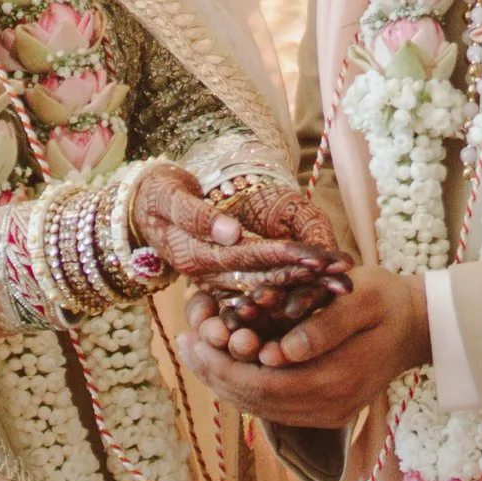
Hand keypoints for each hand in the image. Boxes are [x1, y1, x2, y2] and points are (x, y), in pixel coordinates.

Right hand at [130, 163, 336, 295]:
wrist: (138, 210)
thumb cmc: (155, 194)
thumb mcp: (168, 197)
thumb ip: (198, 216)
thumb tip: (231, 234)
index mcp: (195, 256)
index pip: (246, 258)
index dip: (282, 257)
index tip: (317, 258)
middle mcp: (208, 275)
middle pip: (263, 278)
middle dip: (305, 278)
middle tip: (343, 278)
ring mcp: (217, 280)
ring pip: (266, 285)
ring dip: (304, 285)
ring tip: (341, 283)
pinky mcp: (224, 279)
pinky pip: (261, 286)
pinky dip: (290, 286)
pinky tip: (320, 285)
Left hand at [181, 265, 431, 427]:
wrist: (418, 328)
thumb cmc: (387, 302)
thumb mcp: (362, 298)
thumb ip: (325, 326)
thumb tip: (284, 351)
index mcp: (337, 380)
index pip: (264, 383)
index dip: (224, 364)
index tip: (195, 337)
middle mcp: (328, 408)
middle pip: (255, 400)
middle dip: (214, 372)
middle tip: (183, 342)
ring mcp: (326, 415)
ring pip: (260, 407)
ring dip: (223, 381)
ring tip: (193, 350)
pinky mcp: (324, 413)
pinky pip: (273, 406)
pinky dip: (243, 386)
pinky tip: (222, 363)